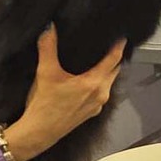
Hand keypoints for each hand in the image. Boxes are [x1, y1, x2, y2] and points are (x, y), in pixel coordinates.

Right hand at [5, 25, 125, 160]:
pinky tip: (87, 78)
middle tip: (108, 44)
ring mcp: (97, 105)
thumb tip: (49, 27)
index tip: (121, 36)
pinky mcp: (91, 112)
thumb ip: (48, 47)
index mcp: (94, 83)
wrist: (39, 132)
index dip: (118, 46)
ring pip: (108, 82)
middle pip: (114, 71)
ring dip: (106, 70)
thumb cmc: (44, 105)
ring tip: (98, 58)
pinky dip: (98, 82)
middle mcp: (101, 94)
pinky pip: (101, 92)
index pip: (113, 60)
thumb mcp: (45, 72)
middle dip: (113, 58)